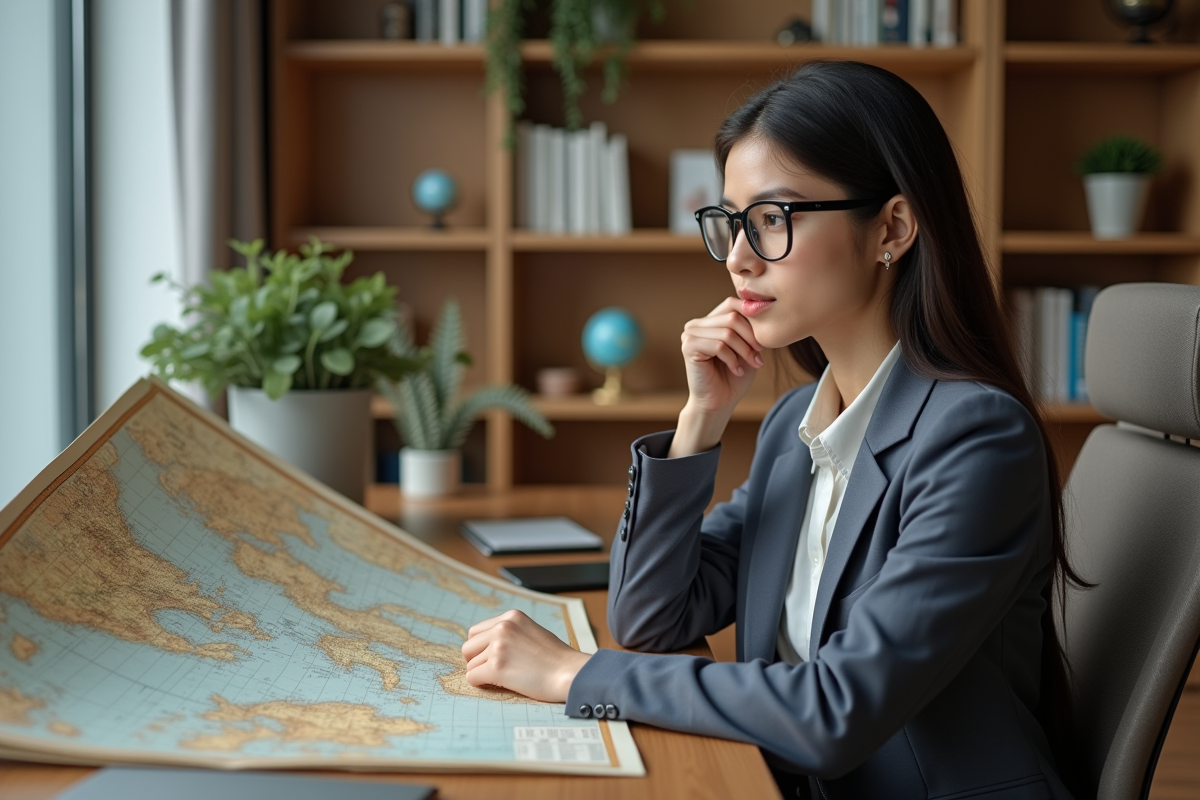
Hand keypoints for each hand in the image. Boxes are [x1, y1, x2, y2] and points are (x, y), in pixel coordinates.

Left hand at [462, 609, 590, 702]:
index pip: (476, 631)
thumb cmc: (555, 658)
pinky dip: (481, 684)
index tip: (491, 658)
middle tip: (491, 671)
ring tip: (502, 678)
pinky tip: (497, 685)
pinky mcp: (497, 667)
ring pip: (470, 664)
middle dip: (476, 660)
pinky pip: (473, 678)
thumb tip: (486, 645)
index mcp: (511, 617)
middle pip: (468, 647)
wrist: (570, 673)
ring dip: (482, 674)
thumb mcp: (531, 631)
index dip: (480, 648)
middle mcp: (502, 627)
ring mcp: (499, 646)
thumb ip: (510, 633)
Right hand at [680, 297, 763, 415]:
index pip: (732, 303)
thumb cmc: (735, 376)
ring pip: (727, 332)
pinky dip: (732, 359)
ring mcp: (690, 334)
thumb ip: (751, 328)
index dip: (751, 318)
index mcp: (710, 320)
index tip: (763, 341)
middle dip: (751, 337)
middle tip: (758, 355)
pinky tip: (736, 370)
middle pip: (732, 316)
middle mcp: (697, 324)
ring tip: (751, 364)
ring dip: (744, 350)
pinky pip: (719, 346)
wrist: (719, 403)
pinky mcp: (688, 347)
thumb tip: (763, 309)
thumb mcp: (748, 347)